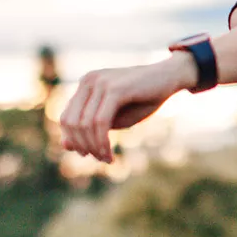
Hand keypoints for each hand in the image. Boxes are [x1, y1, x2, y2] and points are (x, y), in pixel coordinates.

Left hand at [57, 53, 196, 162]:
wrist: (171, 77)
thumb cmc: (144, 98)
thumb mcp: (115, 116)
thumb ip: (90, 128)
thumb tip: (65, 145)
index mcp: (86, 84)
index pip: (66, 117)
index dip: (73, 140)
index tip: (87, 154)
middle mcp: (89, 81)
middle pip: (71, 122)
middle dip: (82, 145)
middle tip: (99, 159)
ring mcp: (100, 83)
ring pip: (85, 125)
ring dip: (94, 147)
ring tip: (106, 159)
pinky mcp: (115, 89)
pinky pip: (100, 123)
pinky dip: (102, 142)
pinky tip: (109, 155)